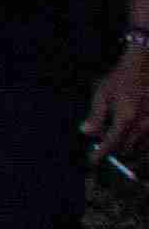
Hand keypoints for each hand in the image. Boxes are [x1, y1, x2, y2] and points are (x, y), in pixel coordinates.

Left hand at [99, 44, 148, 162]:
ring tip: (117, 135)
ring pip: (139, 148)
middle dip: (112, 150)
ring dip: (127, 147)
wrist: (144, 68)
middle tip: (102, 142)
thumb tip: (86, 133)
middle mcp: (143, 125)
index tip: (92, 160)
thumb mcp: (102, 93)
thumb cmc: (121, 79)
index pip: (111, 143)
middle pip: (125, 149)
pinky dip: (140, 144)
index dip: (101, 153)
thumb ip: (95, 115)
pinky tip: (132, 135)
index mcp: (125, 117)